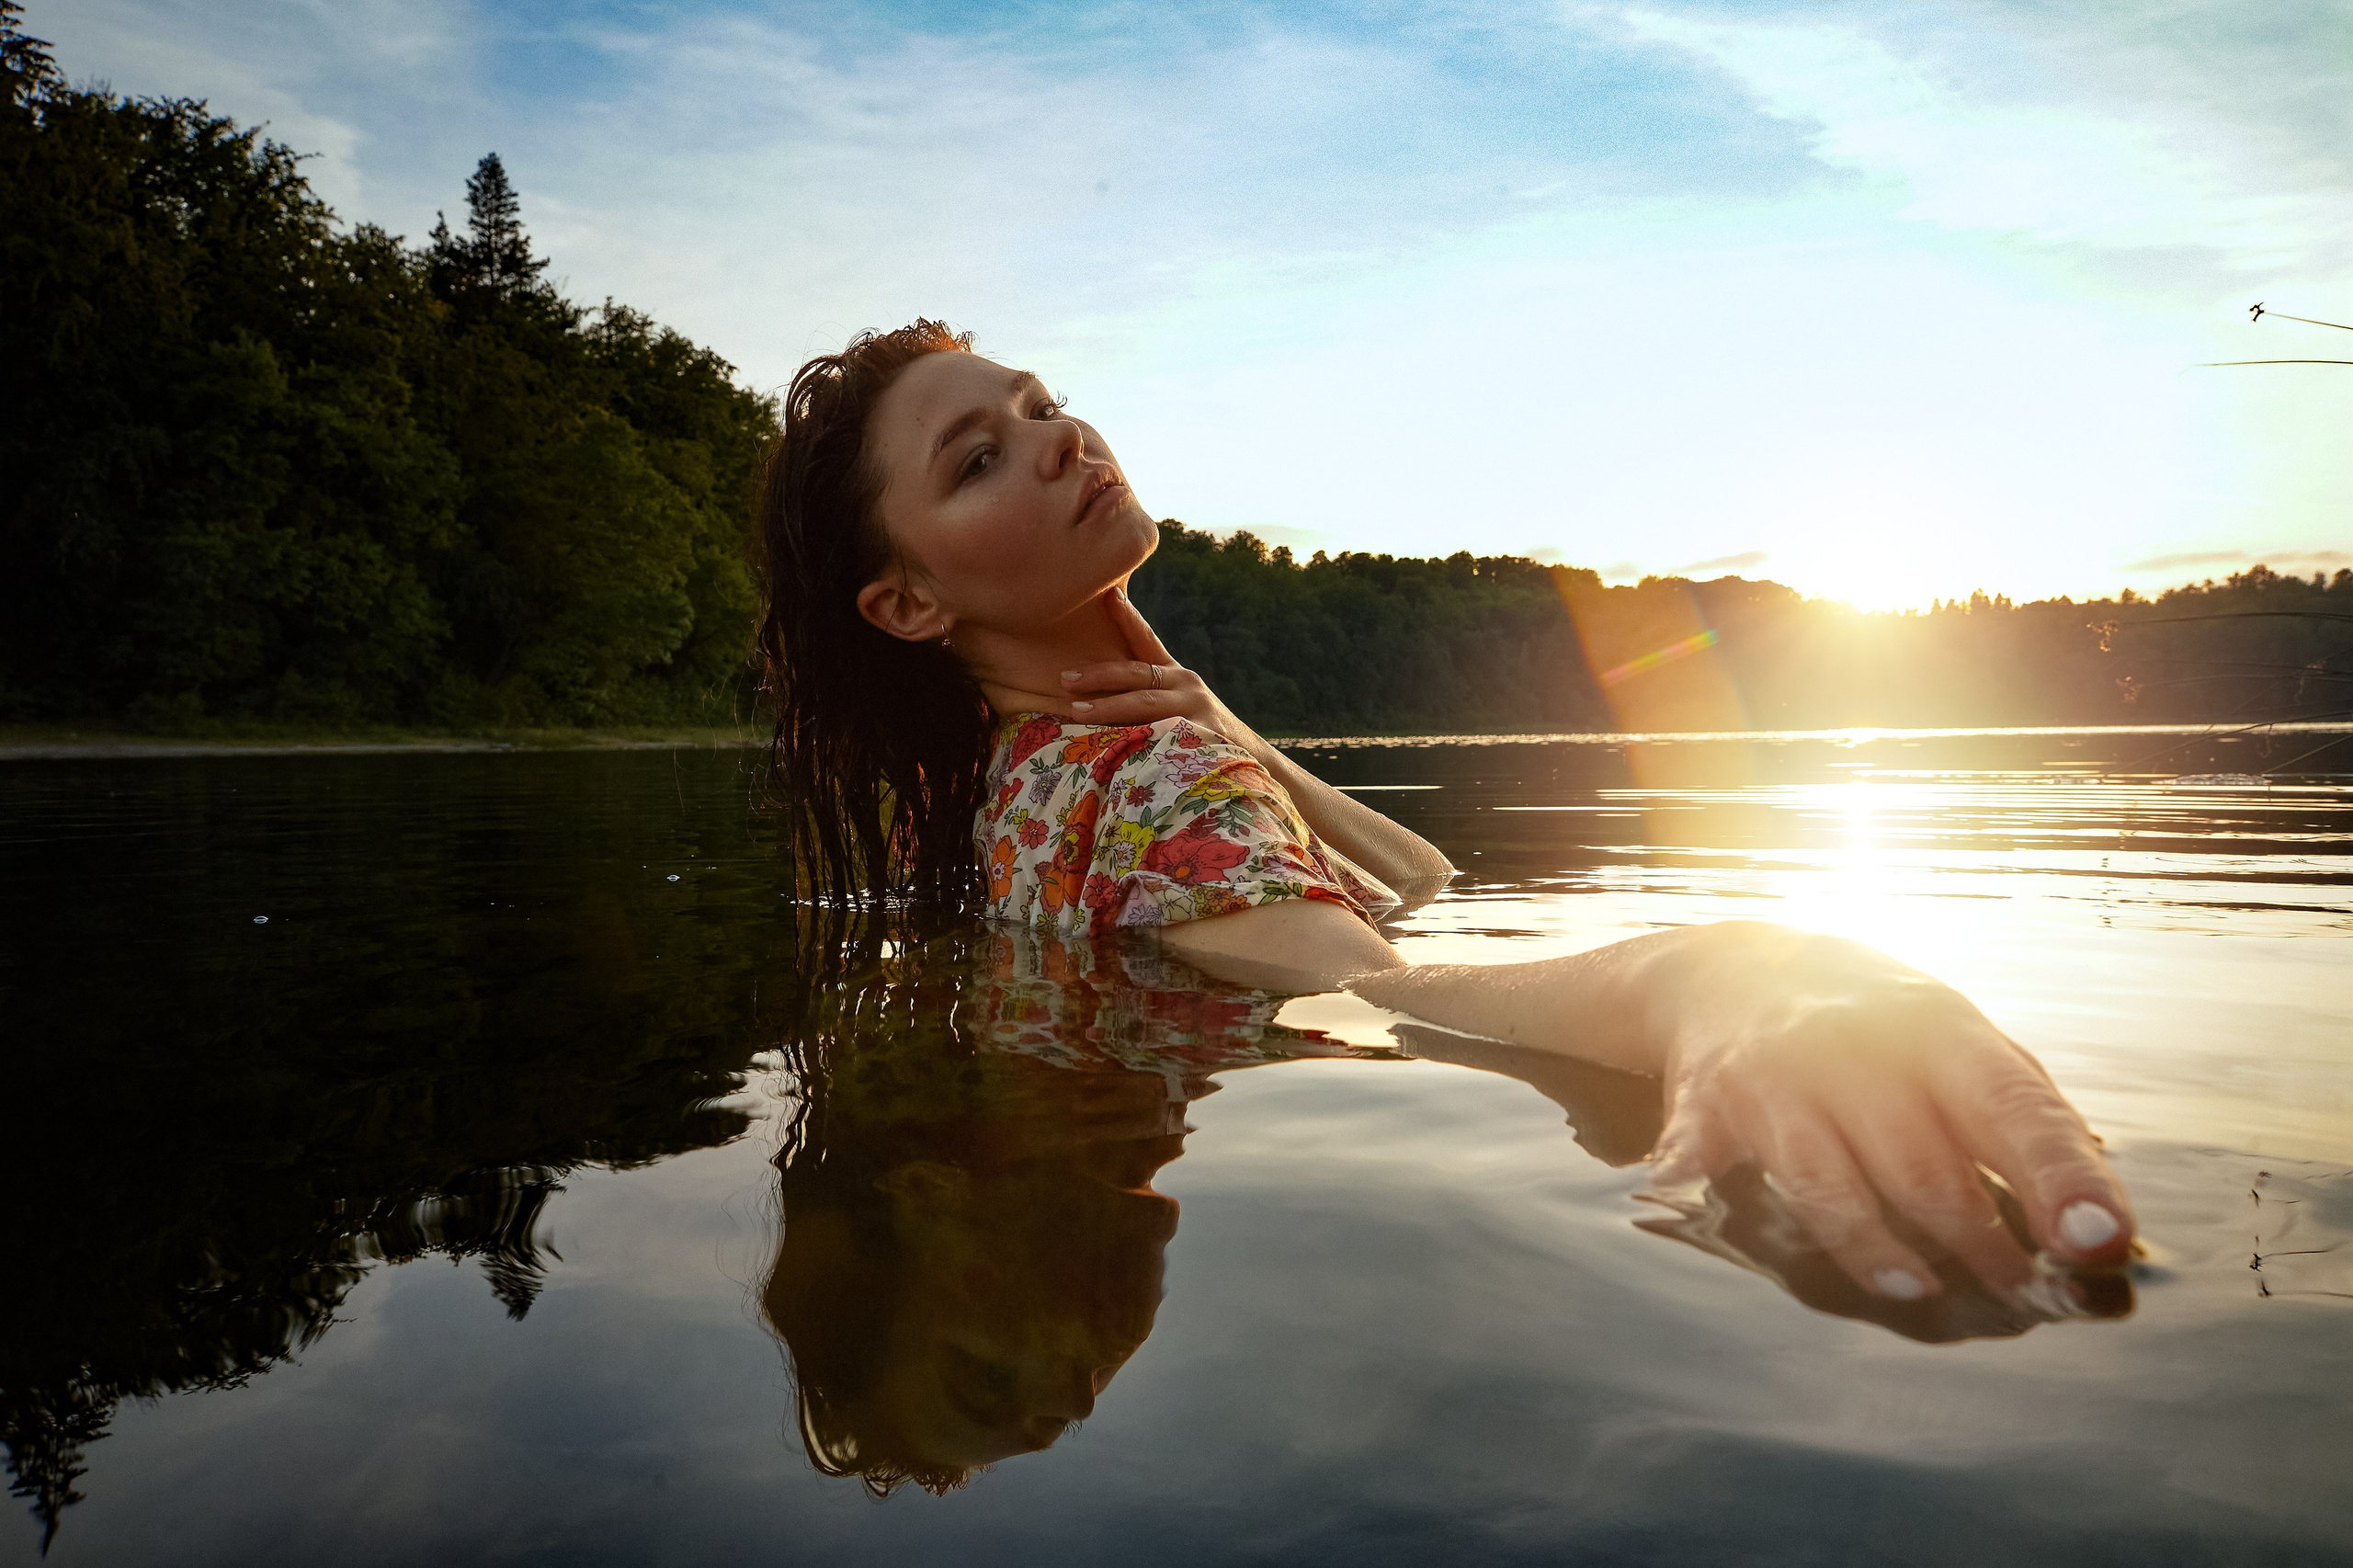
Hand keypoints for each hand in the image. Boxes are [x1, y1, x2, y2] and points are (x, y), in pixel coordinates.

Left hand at [1057, 588, 1252, 745]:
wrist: (1251, 762)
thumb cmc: (1199, 733)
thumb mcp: (1176, 707)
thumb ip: (1142, 698)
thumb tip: (1086, 697)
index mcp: (1176, 676)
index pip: (1147, 642)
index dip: (1128, 617)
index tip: (1109, 594)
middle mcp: (1187, 687)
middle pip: (1137, 675)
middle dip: (1099, 675)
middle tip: (1066, 678)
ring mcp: (1197, 711)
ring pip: (1146, 705)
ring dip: (1109, 707)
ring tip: (1076, 711)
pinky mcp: (1204, 738)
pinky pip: (1163, 737)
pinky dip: (1137, 739)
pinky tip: (1111, 746)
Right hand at [1646, 930, 2134, 1302]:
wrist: (1729, 971)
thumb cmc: (1872, 1028)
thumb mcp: (1957, 1043)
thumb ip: (2024, 1120)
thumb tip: (2102, 1225)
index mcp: (1938, 1033)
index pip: (2011, 1108)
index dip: (2060, 1177)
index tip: (2099, 1240)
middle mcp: (1857, 1050)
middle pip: (1926, 1168)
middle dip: (1982, 1243)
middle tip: (2022, 1292)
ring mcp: (1779, 1080)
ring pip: (1828, 1183)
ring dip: (1875, 1249)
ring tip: (1918, 1287)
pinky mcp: (1709, 1106)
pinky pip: (1705, 1158)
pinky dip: (1694, 1183)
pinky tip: (1692, 1207)